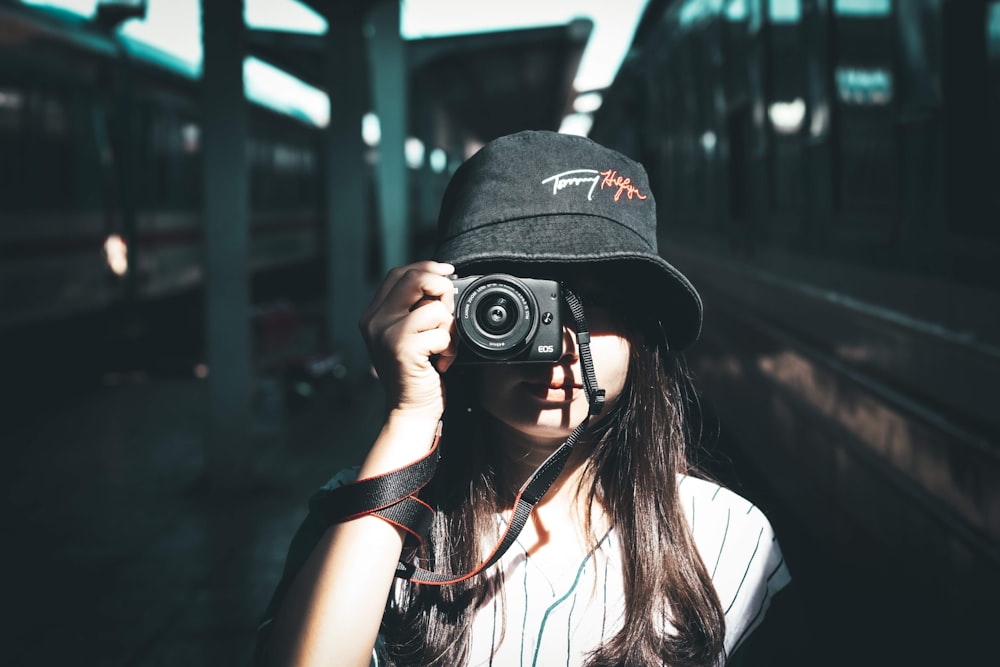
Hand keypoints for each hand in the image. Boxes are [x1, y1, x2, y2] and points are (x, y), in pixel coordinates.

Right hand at [359, 261, 457, 419]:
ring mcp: (386, 333)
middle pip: (415, 278)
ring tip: (443, 348)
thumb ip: (414, 309)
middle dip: (443, 291)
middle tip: (449, 314)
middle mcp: (375, 321)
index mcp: (373, 315)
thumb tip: (442, 280)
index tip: (448, 272)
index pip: (400, 273)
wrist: (411, 411)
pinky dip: (450, 348)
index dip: (427, 267)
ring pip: (433, 306)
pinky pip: (441, 332)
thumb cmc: (417, 374)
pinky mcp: (402, 348)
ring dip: (450, 328)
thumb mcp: (408, 336)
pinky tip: (442, 362)